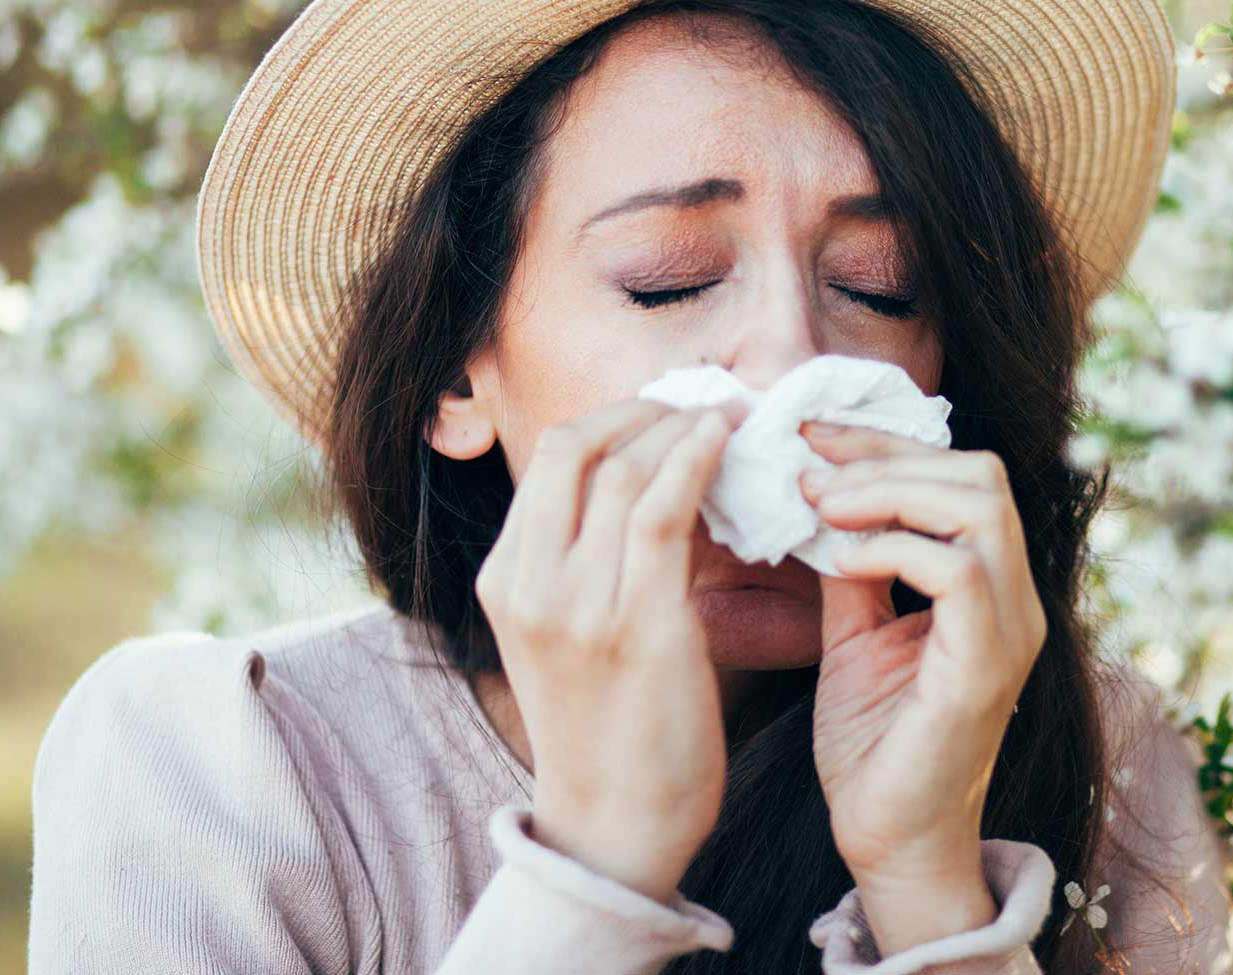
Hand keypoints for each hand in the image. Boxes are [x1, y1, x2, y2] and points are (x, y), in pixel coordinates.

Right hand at [475, 396, 740, 902]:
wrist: (613, 828)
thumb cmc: (609, 730)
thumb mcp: (569, 633)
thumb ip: (590, 560)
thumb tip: (654, 478)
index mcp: (503, 580)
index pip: (552, 458)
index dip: (616, 417)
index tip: (669, 410)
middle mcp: (527, 583)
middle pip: (578, 444)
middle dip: (646, 409)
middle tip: (702, 405)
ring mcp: (576, 604)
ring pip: (625, 468)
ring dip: (685, 428)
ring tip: (729, 420)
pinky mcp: (635, 624)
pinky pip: (663, 509)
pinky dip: (696, 460)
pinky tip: (727, 444)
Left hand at [797, 421, 1046, 887]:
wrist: (888, 843)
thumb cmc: (874, 747)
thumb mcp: (854, 634)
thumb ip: (852, 565)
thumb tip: (822, 493)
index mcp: (992, 587)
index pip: (961, 475)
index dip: (886, 444)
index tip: (812, 437)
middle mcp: (1017, 601)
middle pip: (980, 474)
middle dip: (887, 453)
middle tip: (811, 465)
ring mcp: (1011, 632)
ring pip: (979, 506)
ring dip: (890, 490)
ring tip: (823, 503)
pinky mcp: (986, 668)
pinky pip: (959, 571)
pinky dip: (894, 547)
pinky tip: (841, 557)